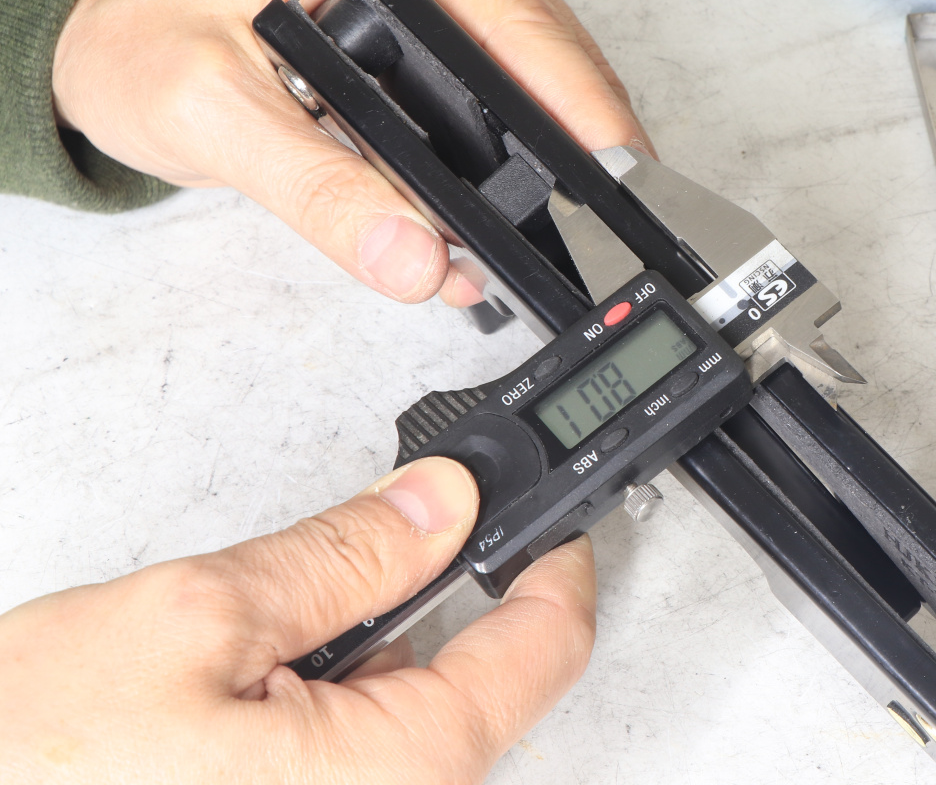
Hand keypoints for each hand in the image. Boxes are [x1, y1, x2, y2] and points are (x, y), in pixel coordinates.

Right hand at [0, 456, 595, 783]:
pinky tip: (254, 689)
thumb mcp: (199, 619)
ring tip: (267, 640)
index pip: (543, 649)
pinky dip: (334, 703)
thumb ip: (345, 555)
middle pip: (482, 685)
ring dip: (370, 656)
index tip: (551, 514)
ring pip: (412, 718)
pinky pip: (361, 761)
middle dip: (439, 602)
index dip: (556, 561)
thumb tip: (443, 504)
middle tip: (390, 538)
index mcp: (401, 774)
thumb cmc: (33, 770)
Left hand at [52, 0, 650, 306]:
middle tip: (557, 250)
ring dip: (543, 173)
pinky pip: (526, 104)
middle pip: (553, 60)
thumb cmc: (153, 40)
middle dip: (561, 160)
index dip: (572, 119)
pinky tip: (494, 219)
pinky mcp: (466, 30)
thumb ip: (317, 193)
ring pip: (554, 89)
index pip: (517, 28)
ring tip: (506, 247)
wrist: (125, 38)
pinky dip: (520, 169)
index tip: (603, 196)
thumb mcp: (212, 117)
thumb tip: (418, 258)